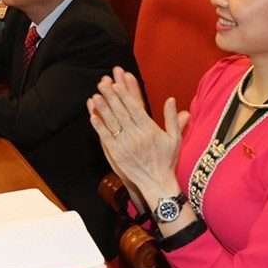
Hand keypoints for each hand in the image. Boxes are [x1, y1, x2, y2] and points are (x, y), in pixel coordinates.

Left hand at [87, 67, 188, 198]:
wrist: (157, 183)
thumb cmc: (167, 160)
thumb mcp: (175, 138)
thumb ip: (172, 118)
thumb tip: (171, 99)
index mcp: (150, 130)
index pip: (135, 109)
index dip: (125, 96)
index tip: (118, 84)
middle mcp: (136, 136)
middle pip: (121, 113)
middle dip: (111, 97)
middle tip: (102, 84)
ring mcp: (125, 145)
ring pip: (112, 123)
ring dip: (103, 109)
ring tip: (95, 96)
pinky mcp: (117, 154)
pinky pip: (106, 138)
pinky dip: (99, 127)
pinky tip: (93, 117)